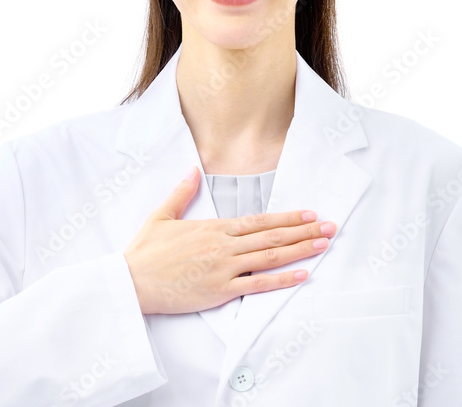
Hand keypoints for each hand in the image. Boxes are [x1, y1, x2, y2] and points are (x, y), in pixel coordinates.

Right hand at [123, 165, 336, 314]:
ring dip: (300, 250)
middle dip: (303, 231)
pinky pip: (257, 285)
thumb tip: (192, 170)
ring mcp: (224, 269)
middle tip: (329, 227)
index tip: (308, 214)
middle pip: (271, 237)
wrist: (131, 281)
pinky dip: (282, 280)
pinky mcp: (220, 291)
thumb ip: (181, 193)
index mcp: (212, 228)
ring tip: (323, 244)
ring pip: (270, 257)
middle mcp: (223, 246)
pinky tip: (301, 275)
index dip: (286, 217)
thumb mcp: (162, 216)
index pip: (258, 221)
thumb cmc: (145, 251)